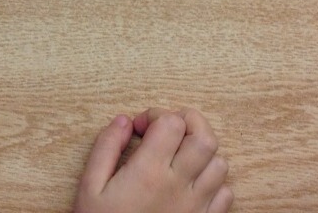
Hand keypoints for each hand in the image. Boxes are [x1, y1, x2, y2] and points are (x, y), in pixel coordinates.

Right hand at [74, 108, 232, 212]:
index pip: (172, 123)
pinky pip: (226, 194)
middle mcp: (179, 185)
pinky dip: (215, 181)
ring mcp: (196, 206)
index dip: (156, 114)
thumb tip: (124, 121)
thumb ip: (106, 148)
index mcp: (149, 171)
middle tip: (168, 127)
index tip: (140, 127)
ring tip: (180, 155)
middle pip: (205, 136)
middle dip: (188, 121)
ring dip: (202, 151)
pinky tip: (192, 182)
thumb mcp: (90, 186)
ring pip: (220, 163)